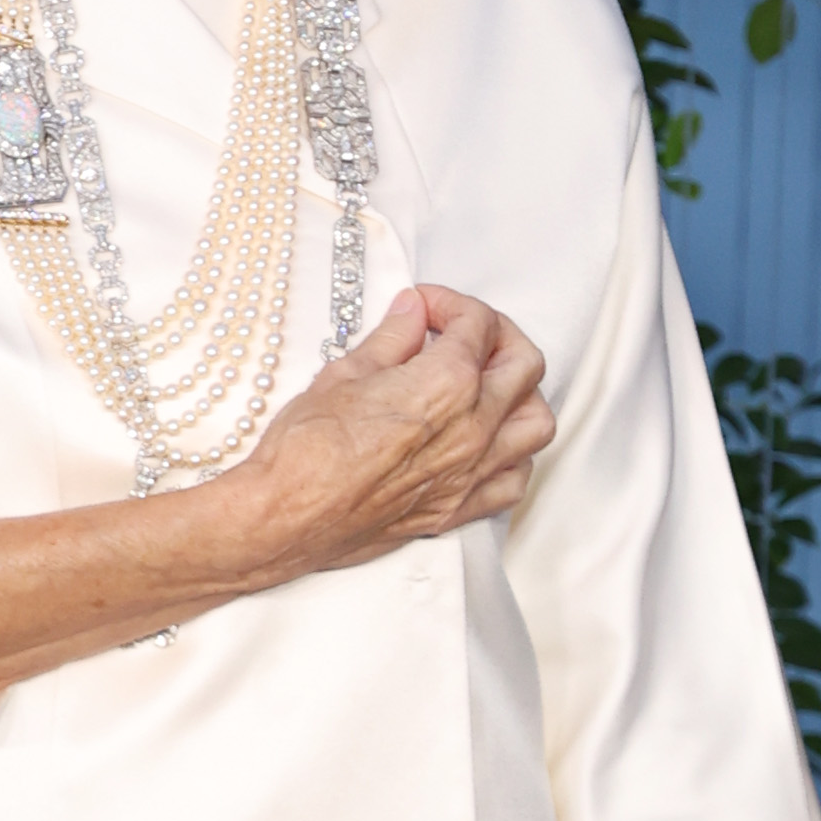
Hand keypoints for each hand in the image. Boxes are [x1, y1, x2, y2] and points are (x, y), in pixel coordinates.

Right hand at [232, 287, 554, 586]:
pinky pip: (514, 480)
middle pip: (524, 364)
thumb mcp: (344, 374)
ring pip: (536, 422)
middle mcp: (473, 427)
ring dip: (520, 395)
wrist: (284, 517)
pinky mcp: (455, 508)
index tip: (424, 306)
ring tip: (487, 387)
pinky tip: (486, 444)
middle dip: (497, 335)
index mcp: (447, 383)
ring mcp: (470, 472)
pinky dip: (513, 456)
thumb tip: (411, 314)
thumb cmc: (304, 451)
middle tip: (463, 333)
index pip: (476, 323)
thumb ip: (391, 339)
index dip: (449, 303)